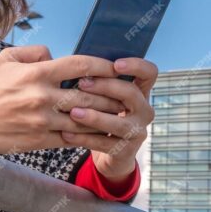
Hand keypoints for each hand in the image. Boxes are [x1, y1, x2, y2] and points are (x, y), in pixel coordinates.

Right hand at [0, 45, 125, 154]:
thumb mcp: (8, 58)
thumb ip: (36, 52)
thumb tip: (56, 55)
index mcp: (38, 73)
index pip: (80, 66)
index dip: (102, 66)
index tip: (116, 66)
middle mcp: (42, 97)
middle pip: (88, 95)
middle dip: (110, 94)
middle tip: (127, 93)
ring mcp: (42, 120)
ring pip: (84, 119)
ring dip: (105, 117)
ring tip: (122, 114)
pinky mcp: (40, 139)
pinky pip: (72, 138)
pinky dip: (89, 136)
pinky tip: (103, 134)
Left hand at [59, 57, 157, 179]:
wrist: (109, 152)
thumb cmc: (101, 114)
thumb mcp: (102, 96)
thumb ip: (92, 77)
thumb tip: (61, 58)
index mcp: (140, 91)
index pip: (149, 72)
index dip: (136, 65)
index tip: (115, 64)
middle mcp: (144, 110)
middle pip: (132, 93)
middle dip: (106, 86)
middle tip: (82, 83)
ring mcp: (137, 131)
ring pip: (119, 123)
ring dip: (94, 116)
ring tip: (73, 112)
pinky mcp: (126, 151)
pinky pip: (105, 144)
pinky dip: (84, 138)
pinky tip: (66, 133)